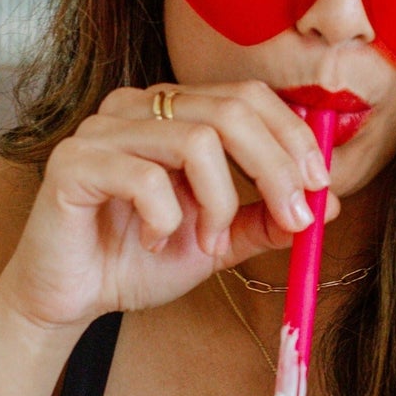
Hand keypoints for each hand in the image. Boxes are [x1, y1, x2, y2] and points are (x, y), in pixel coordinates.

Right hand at [0, 81, 335, 329]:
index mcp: (172, 112)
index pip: (247, 97)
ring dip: (219, 203)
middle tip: (293, 219)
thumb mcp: (216, 240)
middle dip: (275, 169)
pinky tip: (153, 240)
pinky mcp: (73, 162)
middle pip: (231, 110)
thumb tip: (326, 204)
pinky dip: (166, 218)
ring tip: (205, 242)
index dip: (291, 137)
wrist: (69, 298)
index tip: (319, 186)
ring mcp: (102, 129)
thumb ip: (263, 220)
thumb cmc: (134, 259)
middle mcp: (137, 107)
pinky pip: (145, 177)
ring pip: (196, 141)